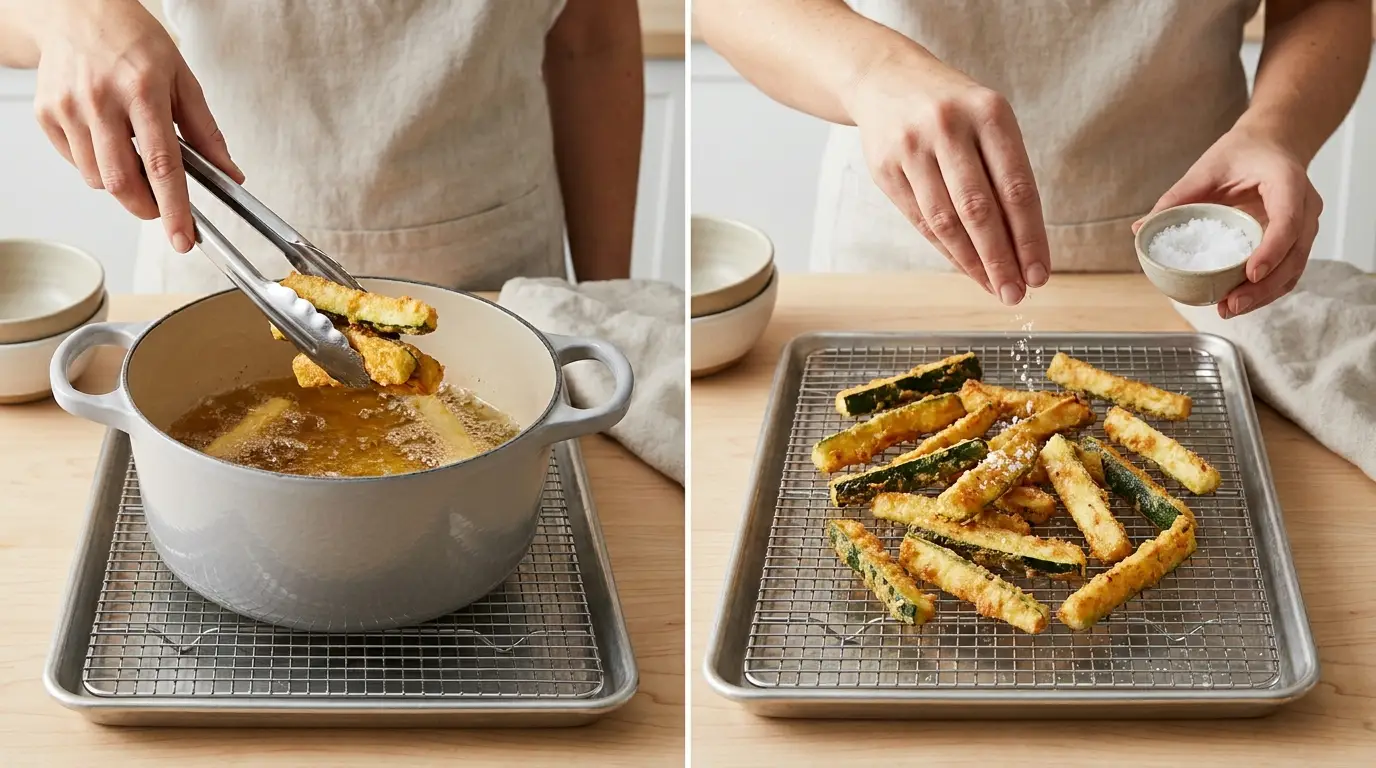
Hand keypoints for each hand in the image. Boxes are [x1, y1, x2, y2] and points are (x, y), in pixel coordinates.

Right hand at [30, 0, 242, 252]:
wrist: (78, 10)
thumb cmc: (133, 41)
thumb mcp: (183, 79)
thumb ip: (207, 132)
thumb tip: (229, 173)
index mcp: (143, 90)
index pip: (162, 164)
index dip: (174, 208)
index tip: (182, 238)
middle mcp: (101, 100)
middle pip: (122, 181)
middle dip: (148, 207)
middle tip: (162, 204)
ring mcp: (69, 108)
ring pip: (98, 179)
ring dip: (122, 183)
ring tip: (133, 153)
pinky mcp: (47, 114)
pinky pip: (77, 163)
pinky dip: (97, 164)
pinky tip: (107, 137)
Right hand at [845, 50, 1049, 304]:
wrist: (885, 78)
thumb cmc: (952, 109)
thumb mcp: (987, 120)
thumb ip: (1005, 173)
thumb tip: (1025, 246)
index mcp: (988, 112)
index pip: (1016, 187)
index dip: (1029, 237)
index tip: (1040, 273)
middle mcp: (949, 127)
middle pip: (979, 210)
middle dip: (1001, 259)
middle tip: (1017, 293)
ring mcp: (912, 148)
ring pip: (946, 221)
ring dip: (973, 262)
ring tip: (994, 288)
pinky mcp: (885, 168)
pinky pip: (920, 220)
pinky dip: (946, 250)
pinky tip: (966, 267)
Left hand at [1138, 126, 1319, 318]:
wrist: (1270, 145)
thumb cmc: (1241, 154)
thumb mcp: (1206, 168)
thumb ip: (1177, 197)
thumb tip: (1140, 228)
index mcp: (1287, 181)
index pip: (1288, 220)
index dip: (1272, 250)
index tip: (1250, 274)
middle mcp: (1305, 206)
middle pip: (1294, 253)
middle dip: (1265, 285)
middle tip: (1231, 304)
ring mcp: (1305, 225)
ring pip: (1294, 268)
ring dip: (1265, 294)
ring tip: (1230, 309)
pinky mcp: (1296, 240)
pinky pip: (1287, 270)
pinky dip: (1267, 290)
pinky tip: (1241, 301)